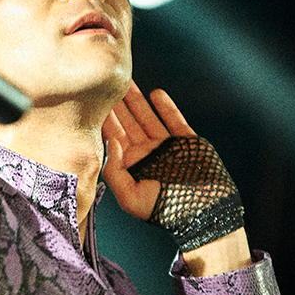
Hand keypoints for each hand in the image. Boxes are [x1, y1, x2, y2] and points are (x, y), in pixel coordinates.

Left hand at [102, 80, 195, 219]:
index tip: (93, 101)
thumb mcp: (129, 197)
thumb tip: (110, 141)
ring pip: (148, 117)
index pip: (113, 138)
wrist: (202, 213)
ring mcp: (166, 146)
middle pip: (128, 123)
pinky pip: (174, 120)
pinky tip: (155, 93)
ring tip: (127, 81)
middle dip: (118, 104)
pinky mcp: (187, 142)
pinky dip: (166, 107)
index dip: (104, 119)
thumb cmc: (163, 211)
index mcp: (132, 166)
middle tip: (106, 82)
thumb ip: (114, 170)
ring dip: (138, 100)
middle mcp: (147, 154)